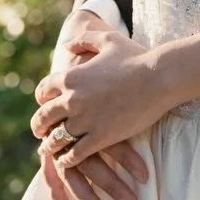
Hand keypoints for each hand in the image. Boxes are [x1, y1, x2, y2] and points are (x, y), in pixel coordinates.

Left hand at [32, 29, 175, 199]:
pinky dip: (66, 159)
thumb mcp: (108, 40)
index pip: (42, 91)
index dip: (41, 99)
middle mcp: (72, 99)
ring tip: (49, 149)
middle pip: (43, 117)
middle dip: (38, 125)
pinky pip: (74, 154)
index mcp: (71, 77)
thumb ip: (83, 39)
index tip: (45, 105)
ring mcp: (85, 120)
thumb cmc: (137, 57)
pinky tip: (66, 161)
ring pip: (56, 138)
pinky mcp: (100, 137)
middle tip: (39, 131)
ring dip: (49, 145)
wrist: (160, 77)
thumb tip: (65, 45)